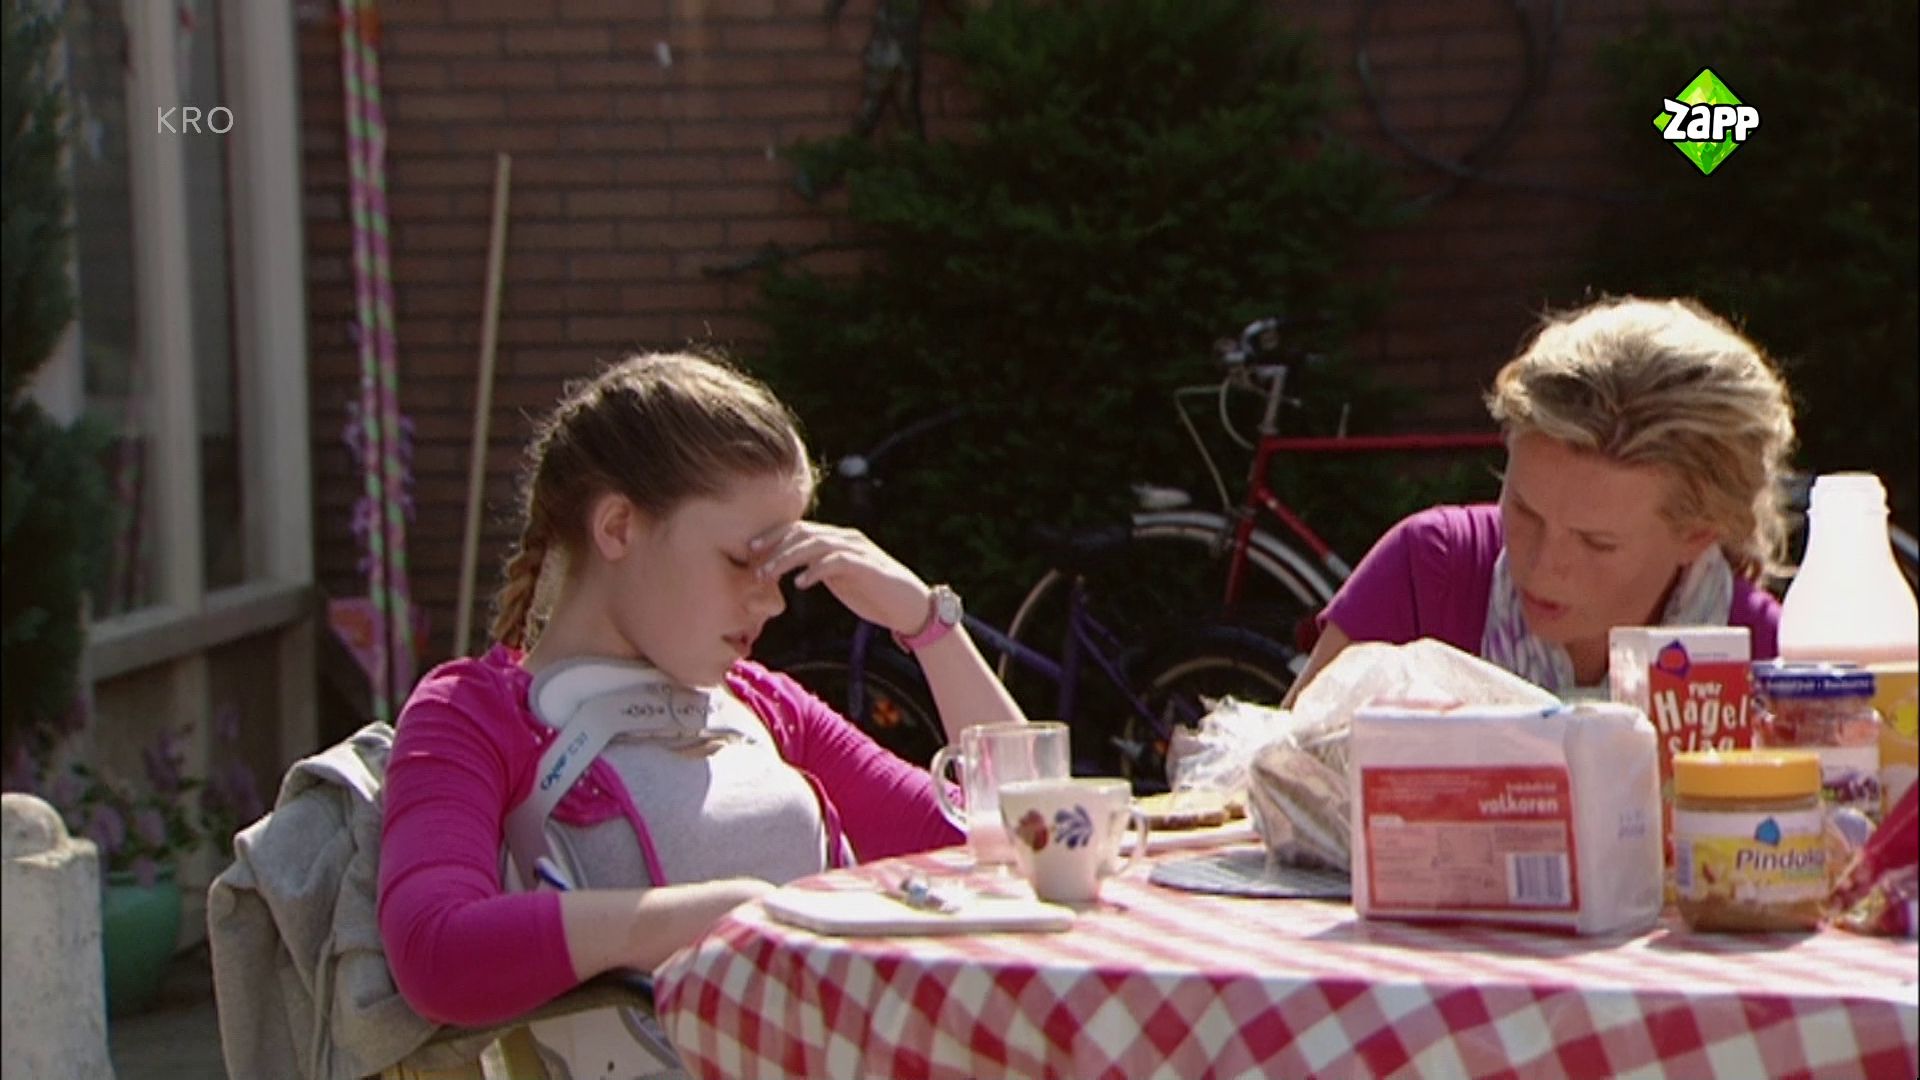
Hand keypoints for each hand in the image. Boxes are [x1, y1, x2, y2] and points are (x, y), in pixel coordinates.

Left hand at [751, 521, 931, 634]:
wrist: (912, 608)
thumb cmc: (875, 596)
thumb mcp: (841, 580)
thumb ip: (821, 569)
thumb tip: (794, 570)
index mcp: (838, 540)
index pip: (800, 529)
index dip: (773, 536)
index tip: (749, 550)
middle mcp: (847, 539)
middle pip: (803, 532)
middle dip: (774, 544)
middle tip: (751, 560)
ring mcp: (858, 551)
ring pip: (815, 544)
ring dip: (787, 557)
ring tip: (768, 573)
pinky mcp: (867, 567)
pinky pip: (836, 562)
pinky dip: (816, 569)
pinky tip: (801, 583)